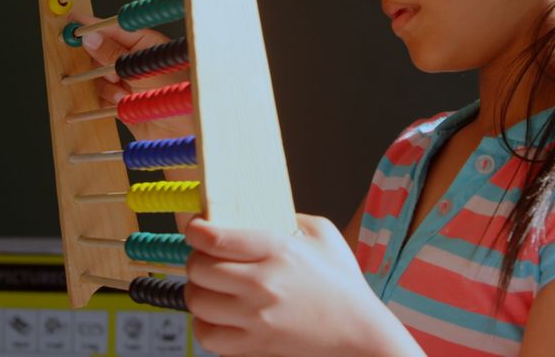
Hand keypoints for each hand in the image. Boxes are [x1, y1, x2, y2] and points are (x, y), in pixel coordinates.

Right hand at [72, 12, 193, 141]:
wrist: (178, 131)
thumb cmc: (172, 94)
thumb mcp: (139, 69)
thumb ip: (112, 54)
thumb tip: (90, 39)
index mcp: (144, 43)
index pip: (113, 28)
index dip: (92, 25)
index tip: (73, 21)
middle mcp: (133, 59)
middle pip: (101, 51)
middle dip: (100, 61)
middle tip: (110, 72)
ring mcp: (126, 79)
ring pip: (98, 74)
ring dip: (107, 85)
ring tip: (123, 93)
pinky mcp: (119, 99)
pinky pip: (100, 94)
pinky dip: (107, 99)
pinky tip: (121, 104)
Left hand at [184, 214, 423, 356]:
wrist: (360, 333)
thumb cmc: (343, 284)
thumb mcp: (323, 235)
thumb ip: (289, 217)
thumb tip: (254, 211)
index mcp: (279, 250)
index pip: (215, 237)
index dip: (194, 230)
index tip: (194, 228)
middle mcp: (263, 284)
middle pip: (198, 268)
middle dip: (196, 260)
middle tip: (204, 258)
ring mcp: (256, 318)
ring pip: (197, 301)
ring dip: (197, 291)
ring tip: (209, 287)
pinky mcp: (254, 346)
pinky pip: (207, 335)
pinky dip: (204, 324)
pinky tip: (216, 315)